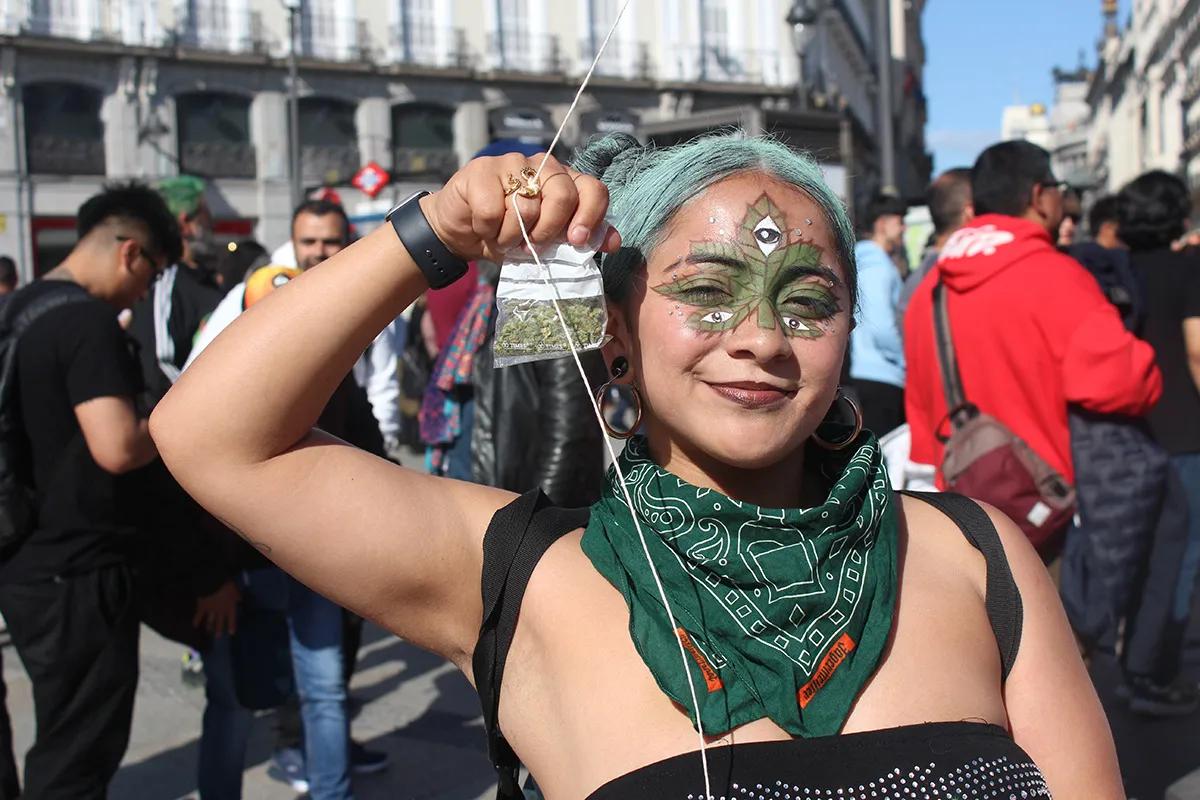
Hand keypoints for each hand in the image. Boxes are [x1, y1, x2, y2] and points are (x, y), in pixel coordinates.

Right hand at [193, 580, 240, 637]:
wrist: (213, 584)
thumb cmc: (227, 586)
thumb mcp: (235, 591)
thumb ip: (237, 597)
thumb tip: (239, 600)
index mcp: (230, 607)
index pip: (231, 619)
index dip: (231, 626)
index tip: (231, 633)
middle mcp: (220, 612)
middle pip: (220, 623)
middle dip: (219, 630)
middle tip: (218, 637)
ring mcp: (211, 611)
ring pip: (210, 621)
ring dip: (209, 628)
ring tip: (209, 632)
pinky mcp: (202, 608)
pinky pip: (199, 616)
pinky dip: (196, 621)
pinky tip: (195, 626)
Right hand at [421, 152, 621, 263]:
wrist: (464, 234)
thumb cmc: (510, 237)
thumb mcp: (548, 244)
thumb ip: (579, 240)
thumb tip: (614, 242)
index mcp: (565, 182)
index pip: (593, 189)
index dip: (591, 215)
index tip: (577, 241)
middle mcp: (542, 166)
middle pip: (563, 194)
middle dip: (549, 230)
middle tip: (531, 245)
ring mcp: (512, 163)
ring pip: (525, 206)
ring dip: (511, 236)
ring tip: (503, 238)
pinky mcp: (482, 170)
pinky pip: (493, 210)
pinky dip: (488, 229)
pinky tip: (483, 227)